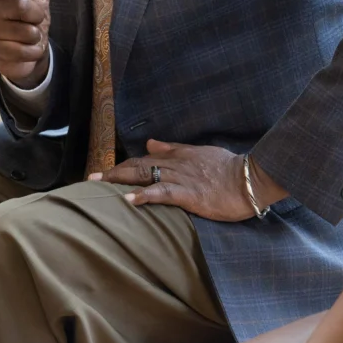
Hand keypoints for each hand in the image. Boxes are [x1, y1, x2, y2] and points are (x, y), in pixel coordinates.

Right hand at [0, 0, 50, 86]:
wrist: (29, 49)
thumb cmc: (31, 18)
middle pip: (21, 6)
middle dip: (37, 15)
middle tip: (35, 20)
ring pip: (24, 32)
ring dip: (35, 36)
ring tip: (29, 36)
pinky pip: (21, 51)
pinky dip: (33, 51)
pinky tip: (29, 49)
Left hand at [89, 139, 257, 220]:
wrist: (250, 179)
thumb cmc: (229, 168)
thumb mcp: (199, 152)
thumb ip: (174, 148)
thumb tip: (151, 143)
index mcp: (178, 156)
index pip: (145, 159)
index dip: (124, 164)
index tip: (106, 170)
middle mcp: (175, 165)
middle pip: (139, 166)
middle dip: (115, 171)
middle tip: (92, 178)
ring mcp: (181, 179)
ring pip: (145, 176)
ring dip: (121, 180)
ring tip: (101, 185)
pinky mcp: (189, 195)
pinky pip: (163, 193)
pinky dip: (145, 195)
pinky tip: (129, 200)